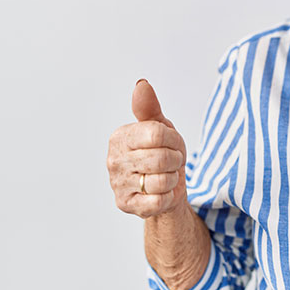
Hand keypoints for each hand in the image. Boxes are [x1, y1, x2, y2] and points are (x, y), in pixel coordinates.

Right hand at [107, 79, 187, 217]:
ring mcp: (118, 184)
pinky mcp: (126, 205)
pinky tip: (160, 192)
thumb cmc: (162, 152)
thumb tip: (141, 84)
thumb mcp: (160, 127)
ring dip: (172, 178)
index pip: (157, 134)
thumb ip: (149, 108)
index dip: (173, 140)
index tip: (172, 143)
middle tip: (170, 161)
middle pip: (161, 159)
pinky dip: (167, 197)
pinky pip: (158, 201)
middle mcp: (114, 160)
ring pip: (162, 181)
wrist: (166, 186)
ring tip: (165, 175)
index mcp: (121, 137)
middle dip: (175, 160)